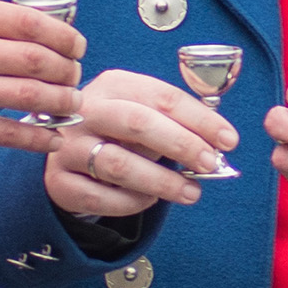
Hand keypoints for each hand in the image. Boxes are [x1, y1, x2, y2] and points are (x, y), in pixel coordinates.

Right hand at [0, 0, 82, 149]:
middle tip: (77, 78)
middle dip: (68, 71)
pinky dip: (37, 138)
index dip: (64, 37)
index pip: (28, 21)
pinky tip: (53, 138)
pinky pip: (5, 133)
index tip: (77, 47)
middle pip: (35, 59)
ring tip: (73, 105)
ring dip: (61, 103)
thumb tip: (41, 31)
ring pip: (26, 96)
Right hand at [44, 69, 239, 220]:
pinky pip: (99, 197)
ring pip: (118, 164)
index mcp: (114, 85)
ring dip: (162, 181)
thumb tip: (218, 143)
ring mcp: (67, 146)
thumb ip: (175, 122)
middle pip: (137, 123)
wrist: (68, 154)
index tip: (228, 140)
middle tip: (209, 164)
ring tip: (191, 193)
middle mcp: (85, 111)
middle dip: (180, 144)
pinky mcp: (59, 181)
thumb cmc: (120, 133)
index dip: (200, 119)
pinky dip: (131, 202)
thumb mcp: (144, 114)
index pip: (162, 96)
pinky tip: (151, 200)